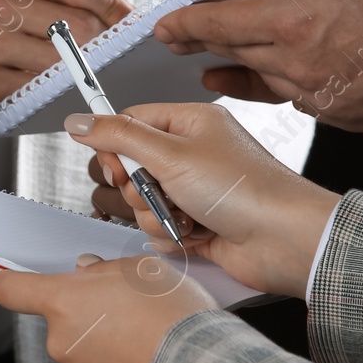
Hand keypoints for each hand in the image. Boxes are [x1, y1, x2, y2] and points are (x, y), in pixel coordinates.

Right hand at [0, 0, 131, 121]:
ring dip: (82, 72)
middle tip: (113, 56)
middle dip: (104, 44)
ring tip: (89, 74)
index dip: (115, 6)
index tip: (131, 23)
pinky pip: (37, 89)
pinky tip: (59, 90)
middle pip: (77, 25)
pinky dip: (56, 92)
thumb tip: (119, 3)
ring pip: (61, 61)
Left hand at [0, 255, 217, 362]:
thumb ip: (105, 269)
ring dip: (108, 349)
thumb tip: (88, 272)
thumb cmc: (174, 318)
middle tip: (129, 311)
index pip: (12, 291)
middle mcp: (62, 344)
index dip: (11, 283)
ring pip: (86, 356)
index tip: (13, 281)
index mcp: (64, 303)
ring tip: (150, 342)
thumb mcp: (144, 269)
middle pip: (62, 325)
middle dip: (88, 317)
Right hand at [68, 104, 337, 298]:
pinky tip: (194, 233)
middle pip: (130, 166)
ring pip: (140, 202)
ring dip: (153, 214)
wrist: (284, 241)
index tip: (115, 164)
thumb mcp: (171, 154)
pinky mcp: (196, 224)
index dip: (115, 145)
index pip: (131, 122)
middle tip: (155, 189)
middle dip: (135, 186)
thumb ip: (118, 136)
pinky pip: (157, 229)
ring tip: (183, 214)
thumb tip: (78, 121)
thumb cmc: (245, 189)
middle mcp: (191, 155)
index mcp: (190, 124)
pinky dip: (168, 235)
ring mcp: (194, 192)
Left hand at [153, 0, 362, 138]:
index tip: (164, 25)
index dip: (186, 23)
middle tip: (180, 39)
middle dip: (204, 44)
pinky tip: (281, 75)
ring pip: (265, 79)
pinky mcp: (342, 117)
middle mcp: (298, 66)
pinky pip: (299, 99)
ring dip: (241, 67)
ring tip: (217, 62)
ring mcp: (319, 98)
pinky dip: (284, 83)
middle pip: (234, 54)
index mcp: (294, 22)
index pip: (219, 24)